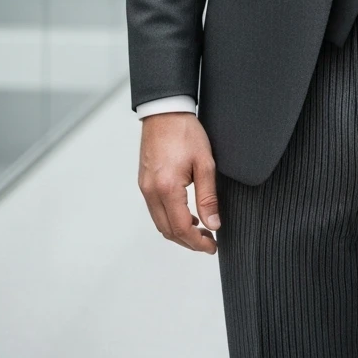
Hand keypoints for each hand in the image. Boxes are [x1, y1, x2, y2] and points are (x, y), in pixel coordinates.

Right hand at [138, 112, 219, 253]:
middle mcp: (151, 191)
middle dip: (188, 242)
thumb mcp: (205, 164)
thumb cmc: (185, 132)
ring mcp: (145, 188)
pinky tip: (187, 215)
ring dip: (179, 232)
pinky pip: (155, 211)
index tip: (212, 246)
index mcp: (167, 188)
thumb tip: (213, 224)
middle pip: (168, 231)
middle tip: (209, 243)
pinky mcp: (144, 183)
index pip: (181, 228)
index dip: (197, 242)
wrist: (164, 112)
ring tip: (201, 231)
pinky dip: (170, 219)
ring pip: (160, 223)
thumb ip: (208, 197)